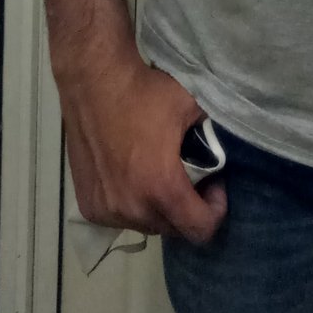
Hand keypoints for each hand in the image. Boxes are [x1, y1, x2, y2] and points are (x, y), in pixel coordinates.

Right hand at [58, 53, 226, 245]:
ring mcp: (107, 210)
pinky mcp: (88, 206)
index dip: (215, 211)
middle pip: (173, 229)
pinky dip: (132, 205)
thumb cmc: (145, 93)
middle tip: (189, 177)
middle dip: (187, 208)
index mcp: (162, 188)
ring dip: (158, 209)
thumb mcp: (191, 107)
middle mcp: (133, 209)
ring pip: (146, 225)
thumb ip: (212, 136)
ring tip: (159, 175)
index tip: (214, 185)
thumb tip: (224, 149)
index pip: (200, 230)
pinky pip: (120, 218)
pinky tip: (132, 176)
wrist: (94, 82)